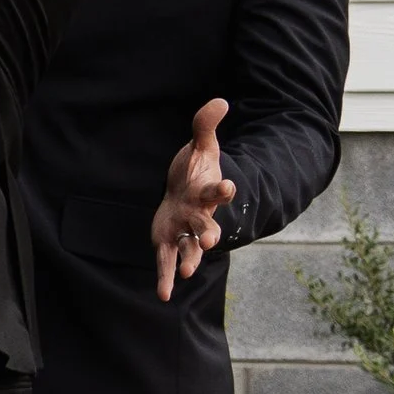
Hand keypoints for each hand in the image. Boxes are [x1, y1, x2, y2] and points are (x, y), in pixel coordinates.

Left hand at [153, 98, 235, 300]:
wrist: (187, 191)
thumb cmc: (195, 169)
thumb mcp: (201, 144)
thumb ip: (206, 124)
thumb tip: (220, 100)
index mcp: (206, 190)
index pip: (217, 189)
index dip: (223, 188)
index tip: (229, 186)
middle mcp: (199, 214)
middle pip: (206, 224)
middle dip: (208, 232)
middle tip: (211, 241)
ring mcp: (186, 230)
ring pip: (190, 247)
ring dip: (190, 258)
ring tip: (186, 272)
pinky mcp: (170, 240)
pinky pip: (168, 260)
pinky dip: (165, 276)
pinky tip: (163, 294)